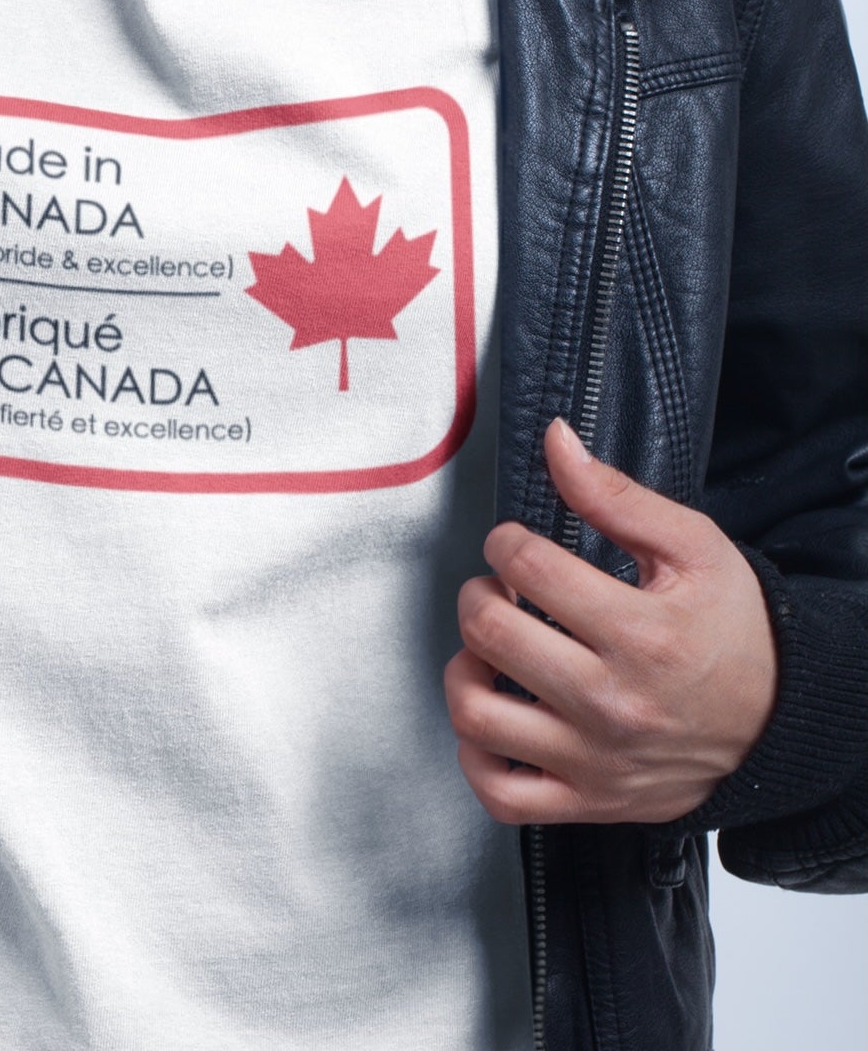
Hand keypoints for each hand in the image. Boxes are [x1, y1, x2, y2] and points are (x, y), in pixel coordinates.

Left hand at [444, 417, 777, 823]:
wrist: (778, 722)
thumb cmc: (734, 633)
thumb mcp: (693, 548)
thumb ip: (615, 494)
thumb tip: (556, 442)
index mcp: (641, 633)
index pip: (528, 569)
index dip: (505, 543)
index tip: (515, 546)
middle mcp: (613, 702)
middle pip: (490, 634)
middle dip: (479, 595)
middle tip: (499, 590)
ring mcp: (594, 760)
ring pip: (477, 715)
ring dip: (464, 670)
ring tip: (490, 650)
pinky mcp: (586, 800)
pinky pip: (500, 792)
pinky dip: (475, 753)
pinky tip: (493, 714)